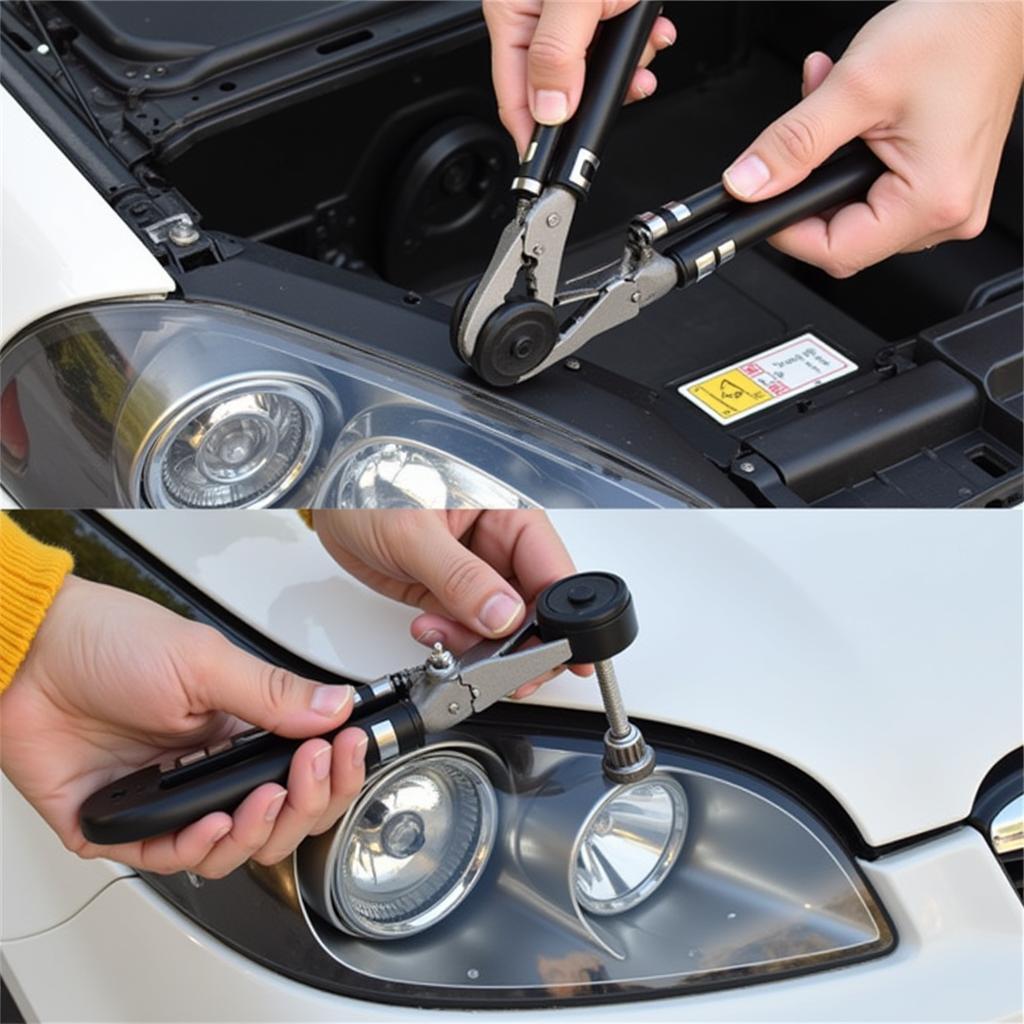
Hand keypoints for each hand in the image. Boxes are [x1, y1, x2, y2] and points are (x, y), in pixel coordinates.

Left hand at [0, 577, 365, 876]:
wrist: (30, 656)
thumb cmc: (110, 643)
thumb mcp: (204, 661)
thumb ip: (271, 693)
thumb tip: (336, 705)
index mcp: (238, 727)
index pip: (304, 767)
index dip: (334, 769)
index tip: (348, 750)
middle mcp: (208, 768)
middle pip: (280, 817)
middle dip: (307, 802)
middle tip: (312, 771)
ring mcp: (168, 799)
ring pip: (232, 848)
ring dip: (258, 832)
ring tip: (263, 801)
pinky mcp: (121, 824)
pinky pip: (167, 857)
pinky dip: (197, 848)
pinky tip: (213, 822)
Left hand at [313, 510, 592, 695]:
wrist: (325, 500)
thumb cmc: (368, 488)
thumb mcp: (414, 532)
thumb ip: (461, 577)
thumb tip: (503, 615)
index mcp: (508, 514)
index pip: (552, 571)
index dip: (562, 619)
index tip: (560, 654)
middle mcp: (499, 545)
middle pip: (535, 608)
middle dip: (518, 643)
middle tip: (497, 666)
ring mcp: (476, 573)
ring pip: (502, 628)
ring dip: (478, 646)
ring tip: (442, 636)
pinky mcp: (451, 593)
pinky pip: (469, 630)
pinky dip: (454, 642)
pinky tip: (429, 630)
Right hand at [483, 0, 676, 155]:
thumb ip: (557, 55)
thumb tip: (548, 111)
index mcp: (513, 13)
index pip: (515, 98)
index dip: (535, 140)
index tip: (555, 171)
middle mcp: (534, 15)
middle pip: (558, 89)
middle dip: (597, 98)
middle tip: (628, 91)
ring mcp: (564, 12)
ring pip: (590, 71)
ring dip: (626, 71)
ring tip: (644, 53)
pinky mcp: (597, 6)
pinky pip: (612, 46)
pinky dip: (637, 47)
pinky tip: (653, 31)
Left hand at [722, 0, 1022, 276]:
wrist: (998, 3)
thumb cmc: (955, 31)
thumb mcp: (855, 87)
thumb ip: (793, 144)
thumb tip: (748, 185)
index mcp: (932, 201)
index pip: (836, 252)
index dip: (788, 231)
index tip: (762, 201)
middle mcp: (947, 213)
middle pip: (845, 238)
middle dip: (811, 188)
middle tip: (802, 137)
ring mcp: (948, 201)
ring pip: (858, 213)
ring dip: (829, 168)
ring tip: (834, 110)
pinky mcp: (942, 184)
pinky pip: (880, 191)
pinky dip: (853, 159)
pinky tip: (854, 118)